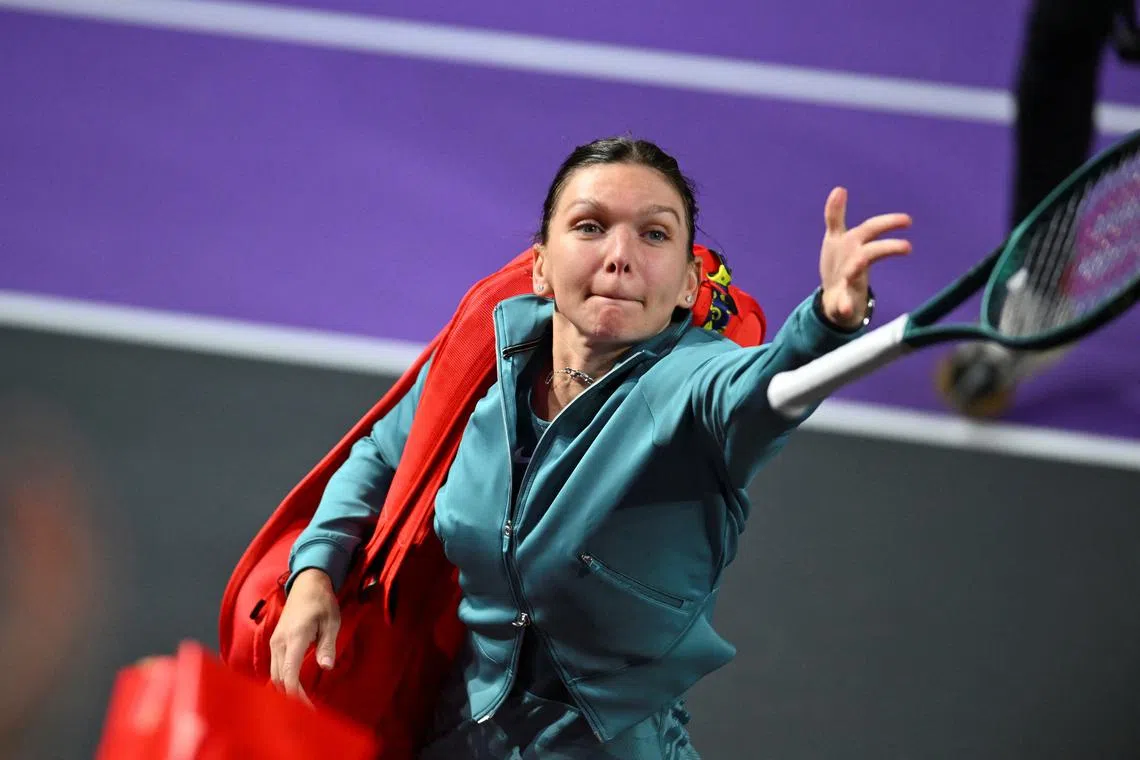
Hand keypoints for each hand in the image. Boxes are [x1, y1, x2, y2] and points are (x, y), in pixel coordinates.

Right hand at [269, 568, 339, 704]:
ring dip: (287, 689)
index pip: (289, 673)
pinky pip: (275, 667)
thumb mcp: (332, 622)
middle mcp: (280, 642)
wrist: (307, 583)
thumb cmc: (322, 602)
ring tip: (303, 703)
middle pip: (279, 678)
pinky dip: (284, 679)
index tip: (308, 707)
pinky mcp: (276, 642)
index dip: (296, 694)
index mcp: (295, 637)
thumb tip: (326, 667)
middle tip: (309, 711)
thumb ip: (328, 645)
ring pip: (275, 674)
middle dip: (292, 697)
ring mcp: (275, 642)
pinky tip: (296, 687)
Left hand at [819, 187, 911, 328]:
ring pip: (857, 276)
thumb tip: (840, 188)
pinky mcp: (842, 301)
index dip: (888, 223)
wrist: (835, 301)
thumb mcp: (836, 238)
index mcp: (855, 245)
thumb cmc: (840, 265)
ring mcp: (850, 282)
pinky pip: (843, 305)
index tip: (909, 221)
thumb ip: (836, 214)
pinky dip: (844, 307)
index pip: (872, 229)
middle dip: (886, 248)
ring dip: (858, 269)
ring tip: (860, 265)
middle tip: (908, 247)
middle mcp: (856, 263)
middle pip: (871, 252)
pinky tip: (843, 310)